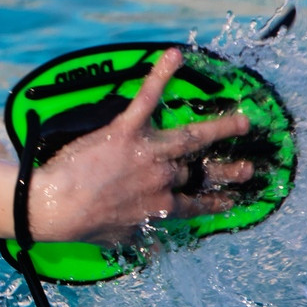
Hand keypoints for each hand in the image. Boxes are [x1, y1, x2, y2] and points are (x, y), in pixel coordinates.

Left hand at [26, 49, 255, 244]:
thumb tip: (155, 251)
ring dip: (221, 127)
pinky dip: (161, 75)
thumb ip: (141, 240)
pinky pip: (148, 99)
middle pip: (197, 171)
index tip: (231, 201)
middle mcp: (163, 179)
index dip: (215, 202)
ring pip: (192, 137)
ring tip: (242, 120)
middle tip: (248, 169)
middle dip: (228, 171)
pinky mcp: (127, 131)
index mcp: (163, 207)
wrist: (58, 206)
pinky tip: (174, 55)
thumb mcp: (120, 239)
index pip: (196, 204)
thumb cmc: (83, 224)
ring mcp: (148, 153)